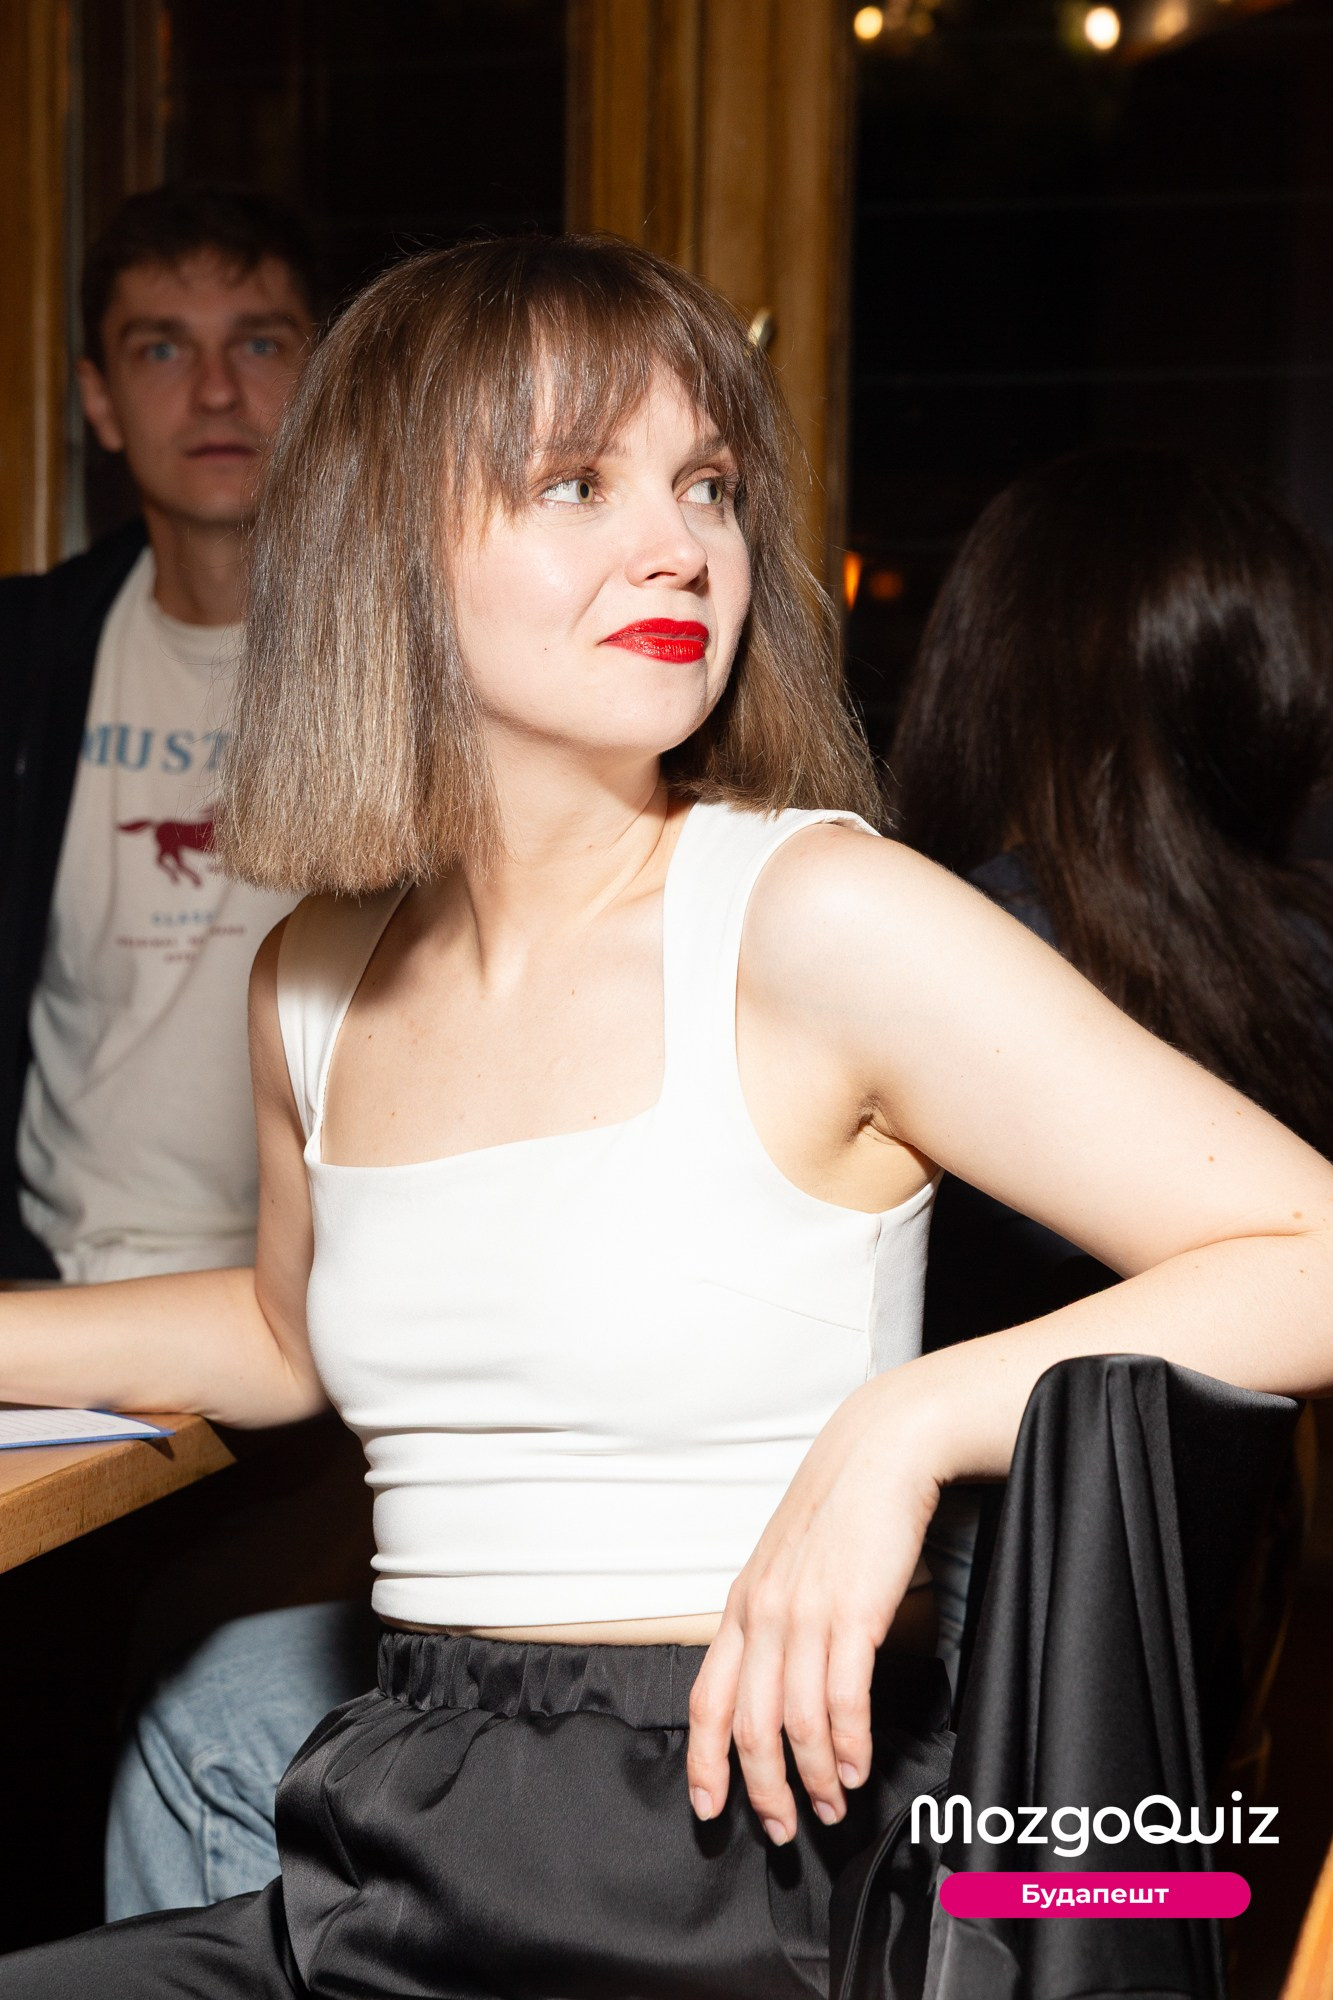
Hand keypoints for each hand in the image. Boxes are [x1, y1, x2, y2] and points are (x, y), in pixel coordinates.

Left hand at [685, 1371, 944, 1842]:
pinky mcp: (852, 1612)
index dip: (703, 1759)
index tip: (709, 1806)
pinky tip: (858, 1766)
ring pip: (795, 1721)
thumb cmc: (840, 1506)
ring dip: (815, 1777)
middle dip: (763, 1789)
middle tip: (782, 1829)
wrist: (880, 1450)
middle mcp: (763, 1614)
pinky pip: (842, 1697)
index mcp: (742, 1605)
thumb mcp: (786, 1562)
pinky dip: (849, 1743)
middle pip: (747, 1724)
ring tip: (833, 1805)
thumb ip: (774, 1616)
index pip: (705, 1697)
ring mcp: (805, 1613)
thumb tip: (776, 1676)